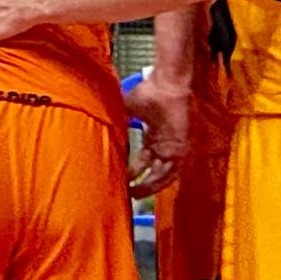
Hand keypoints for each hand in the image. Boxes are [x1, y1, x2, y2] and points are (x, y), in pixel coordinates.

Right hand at [124, 69, 189, 196]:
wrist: (166, 85)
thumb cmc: (149, 92)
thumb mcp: (128, 107)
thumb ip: (117, 118)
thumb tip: (99, 121)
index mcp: (154, 138)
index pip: (143, 161)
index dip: (133, 172)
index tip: (120, 180)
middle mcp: (164, 146)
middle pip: (153, 171)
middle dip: (141, 184)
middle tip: (126, 193)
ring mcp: (173, 148)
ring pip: (162, 175)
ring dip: (149, 186)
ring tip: (134, 194)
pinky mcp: (181, 148)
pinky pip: (172, 171)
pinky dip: (161, 181)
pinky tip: (147, 187)